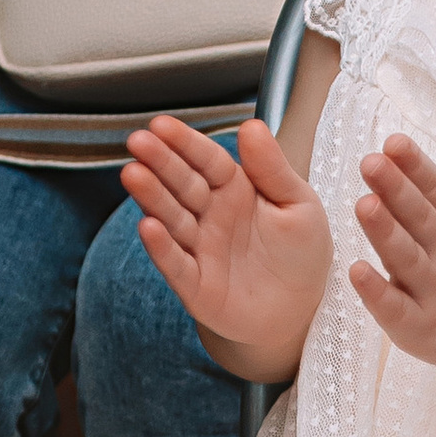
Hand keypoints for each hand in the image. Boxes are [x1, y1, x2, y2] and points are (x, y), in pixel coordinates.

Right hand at [122, 109, 329, 372]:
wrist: (301, 311)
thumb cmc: (300, 254)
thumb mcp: (298, 203)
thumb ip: (272, 167)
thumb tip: (252, 125)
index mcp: (235, 189)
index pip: (206, 160)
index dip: (185, 142)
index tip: (162, 124)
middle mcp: (210, 215)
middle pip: (182, 184)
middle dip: (159, 162)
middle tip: (139, 141)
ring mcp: (199, 249)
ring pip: (172, 218)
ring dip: (152, 197)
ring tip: (134, 174)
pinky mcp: (195, 285)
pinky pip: (176, 264)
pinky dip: (162, 247)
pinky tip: (149, 226)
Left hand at [349, 112, 435, 378]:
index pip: (435, 186)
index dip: (414, 164)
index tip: (393, 141)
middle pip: (418, 217)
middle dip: (395, 189)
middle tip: (370, 162)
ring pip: (406, 259)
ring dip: (385, 233)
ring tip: (364, 205)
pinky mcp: (421, 327)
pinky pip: (396, 309)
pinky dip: (378, 293)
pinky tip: (356, 271)